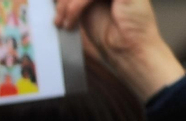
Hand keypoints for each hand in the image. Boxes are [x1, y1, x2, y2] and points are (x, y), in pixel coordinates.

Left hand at [54, 0, 184, 100]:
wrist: (130, 50)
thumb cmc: (112, 37)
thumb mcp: (87, 12)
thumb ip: (76, 1)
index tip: (55, 10)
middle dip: (64, 1)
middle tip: (58, 19)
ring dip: (67, 5)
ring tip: (64, 23)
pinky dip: (76, 6)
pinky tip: (71, 21)